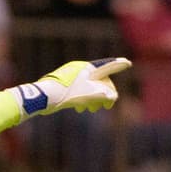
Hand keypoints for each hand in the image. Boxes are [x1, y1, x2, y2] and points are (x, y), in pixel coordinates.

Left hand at [9, 57, 131, 117]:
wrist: (42, 97)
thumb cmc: (66, 95)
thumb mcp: (88, 97)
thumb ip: (103, 95)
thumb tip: (113, 96)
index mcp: (86, 68)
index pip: (106, 67)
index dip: (117, 65)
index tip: (127, 62)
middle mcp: (79, 69)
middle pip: (98, 80)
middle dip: (103, 94)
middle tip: (106, 106)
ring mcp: (70, 76)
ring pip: (87, 87)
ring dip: (93, 99)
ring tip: (92, 109)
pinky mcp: (63, 83)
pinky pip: (78, 90)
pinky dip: (83, 99)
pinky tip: (79, 108)